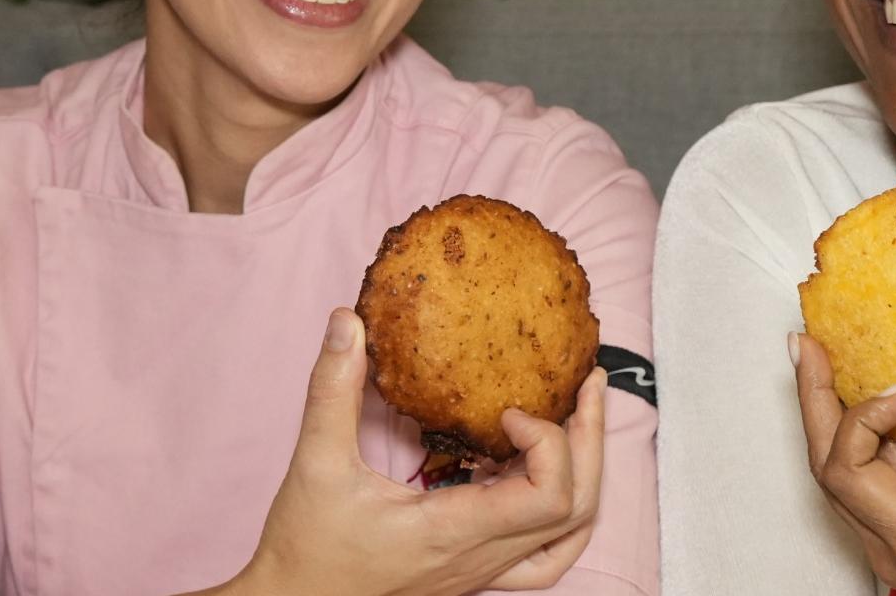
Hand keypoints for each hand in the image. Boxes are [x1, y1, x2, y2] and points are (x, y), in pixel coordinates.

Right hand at [213, 309, 606, 595]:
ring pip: (569, 533)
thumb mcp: (316, 465)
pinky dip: (563, 514)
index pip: (549, 498)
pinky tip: (541, 476)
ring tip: (579, 419)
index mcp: (453, 531)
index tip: (510, 409)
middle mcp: (481, 557)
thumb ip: (332, 392)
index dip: (550, 442)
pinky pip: (545, 555)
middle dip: (590, 439)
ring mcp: (484, 570)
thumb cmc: (306, 549)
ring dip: (585, 474)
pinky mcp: (476, 572)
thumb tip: (346, 325)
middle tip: (586, 383)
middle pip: (577, 509)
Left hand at [792, 333, 895, 595]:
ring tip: (830, 361)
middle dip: (816, 400)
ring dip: (835, 419)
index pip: (847, 472)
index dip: (860, 419)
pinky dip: (871, 441)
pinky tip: (884, 405)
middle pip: (828, 469)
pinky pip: (874, 485)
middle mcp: (895, 548)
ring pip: (843, 478)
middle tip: (809, 343)